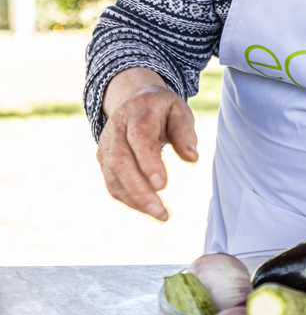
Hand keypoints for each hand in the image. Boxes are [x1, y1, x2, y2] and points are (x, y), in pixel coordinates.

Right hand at [97, 67, 198, 220]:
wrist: (134, 100)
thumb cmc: (163, 110)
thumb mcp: (179, 111)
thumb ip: (185, 133)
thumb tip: (192, 158)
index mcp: (139, 112)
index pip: (139, 137)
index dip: (148, 161)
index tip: (162, 185)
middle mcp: (117, 128)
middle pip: (120, 161)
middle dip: (139, 189)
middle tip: (161, 210)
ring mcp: (107, 145)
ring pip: (113, 176)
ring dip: (134, 199)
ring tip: (160, 215)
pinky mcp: (104, 159)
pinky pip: (112, 183)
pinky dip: (128, 199)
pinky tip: (148, 209)